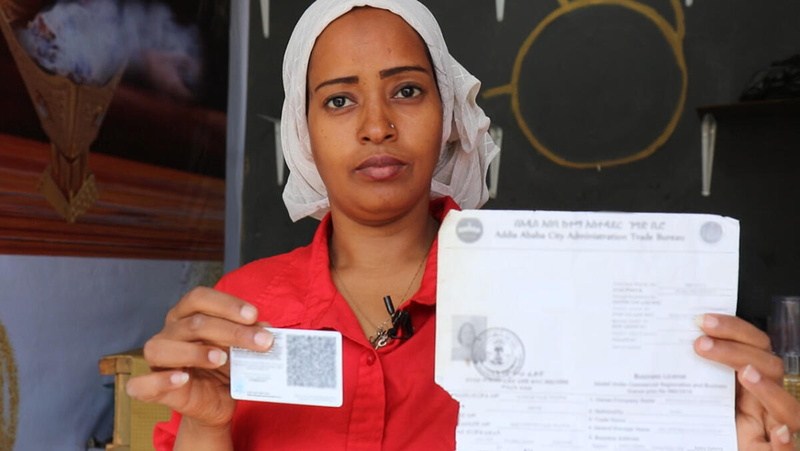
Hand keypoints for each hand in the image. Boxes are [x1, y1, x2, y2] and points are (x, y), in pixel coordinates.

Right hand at [125, 287, 273, 428]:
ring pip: (166, 347)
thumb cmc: (226, 369)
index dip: (226, 304)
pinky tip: (183, 378)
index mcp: (188, 315)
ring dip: (197, 352)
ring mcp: (158, 359)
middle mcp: (170, 332)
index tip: (253, 315)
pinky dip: (161, 380)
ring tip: (222, 359)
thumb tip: (266, 329)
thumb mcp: (242, 350)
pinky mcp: (153, 388)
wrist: (217, 403)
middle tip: (262, 342)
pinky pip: (143, 383)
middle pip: (195, 323)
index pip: (200, 298)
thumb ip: (251, 337)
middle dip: (232, 332)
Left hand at [695, 313, 799, 449]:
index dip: (733, 329)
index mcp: (745, 383)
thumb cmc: (698, 425)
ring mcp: (769, 428)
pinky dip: (787, 443)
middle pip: (770, 369)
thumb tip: (661, 351)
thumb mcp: (693, 396)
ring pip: (789, 408)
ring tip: (745, 374)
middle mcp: (762, 402)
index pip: (753, 346)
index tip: (702, 320)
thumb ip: (690, 377)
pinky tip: (779, 433)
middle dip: (738, 351)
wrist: (696, 444)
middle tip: (701, 343)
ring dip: (769, 389)